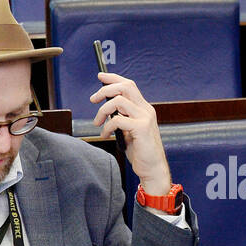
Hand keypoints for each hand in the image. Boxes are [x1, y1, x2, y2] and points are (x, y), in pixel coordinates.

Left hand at [90, 71, 172, 194]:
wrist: (152, 169)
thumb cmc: (140, 152)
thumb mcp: (129, 131)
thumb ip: (122, 118)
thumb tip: (107, 110)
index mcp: (143, 109)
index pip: (129, 85)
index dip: (114, 78)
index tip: (100, 76)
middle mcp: (146, 110)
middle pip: (125, 87)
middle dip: (106, 89)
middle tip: (93, 99)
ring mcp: (145, 118)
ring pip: (119, 101)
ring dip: (103, 110)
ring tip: (97, 123)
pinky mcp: (141, 128)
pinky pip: (118, 119)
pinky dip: (107, 126)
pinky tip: (105, 135)